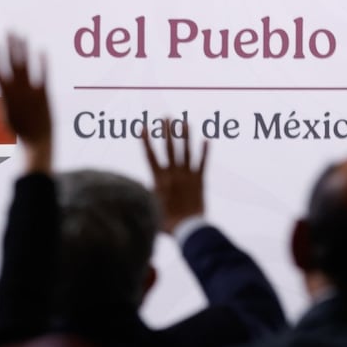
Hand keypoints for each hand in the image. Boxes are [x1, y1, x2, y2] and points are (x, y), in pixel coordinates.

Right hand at [0, 33, 50, 172]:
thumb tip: (1, 84)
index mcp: (4, 96)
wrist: (37, 141)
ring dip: (24, 50)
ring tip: (22, 36)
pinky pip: (43, 75)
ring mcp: (30, 92)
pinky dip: (42, 62)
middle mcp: (16, 91)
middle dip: (10, 46)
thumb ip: (3, 97)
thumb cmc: (20, 129)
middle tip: (9, 31)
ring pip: (26, 66)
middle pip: (12, 64)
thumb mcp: (5, 113)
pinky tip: (42, 50)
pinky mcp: (44, 94)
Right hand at [141, 118, 207, 232]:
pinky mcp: (200, 181)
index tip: (143, 127)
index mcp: (159, 179)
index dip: (146, 140)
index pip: (151, 155)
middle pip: (169, 148)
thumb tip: (140, 187)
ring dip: (185, 136)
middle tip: (167, 118)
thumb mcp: (151, 205)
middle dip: (167, 131)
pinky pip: (202, 163)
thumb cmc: (166, 221)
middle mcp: (173, 174)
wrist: (187, 228)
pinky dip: (205, 151)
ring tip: (185, 123)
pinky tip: (206, 140)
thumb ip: (147, 193)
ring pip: (186, 151)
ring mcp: (188, 176)